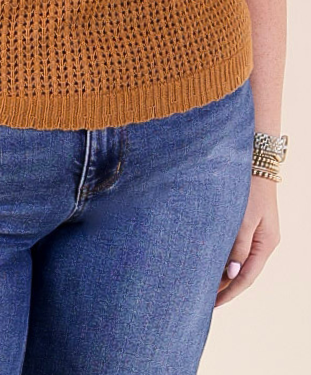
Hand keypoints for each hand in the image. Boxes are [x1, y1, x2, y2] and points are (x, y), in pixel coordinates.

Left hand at [214, 175, 279, 305]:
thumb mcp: (243, 218)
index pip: (246, 277)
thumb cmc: (248, 188)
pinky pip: (235, 249)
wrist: (255, 162)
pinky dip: (223, 258)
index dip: (229, 292)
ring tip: (201, 286)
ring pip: (238, 262)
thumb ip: (237, 246)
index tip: (212, 305)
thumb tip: (231, 274)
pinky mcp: (247, 225)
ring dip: (222, 274)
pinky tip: (208, 262)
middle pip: (242, 273)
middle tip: (201, 300)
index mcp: (266, 244)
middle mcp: (262, 243)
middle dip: (224, 288)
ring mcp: (256, 235)